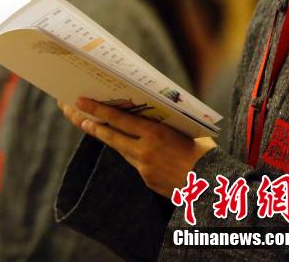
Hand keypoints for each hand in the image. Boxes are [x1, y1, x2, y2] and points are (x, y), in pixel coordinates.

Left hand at [58, 97, 215, 196]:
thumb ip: (161, 123)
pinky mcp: (147, 180)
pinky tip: (131, 147)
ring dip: (107, 137)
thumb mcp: (183, 130)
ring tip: (92, 126)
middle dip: (91, 124)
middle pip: (111, 136)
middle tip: (75, 113)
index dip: (97, 109)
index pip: (119, 119)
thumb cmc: (204, 152)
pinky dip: (132, 154)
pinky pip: (135, 163)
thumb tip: (144, 111)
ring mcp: (144, 168)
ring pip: (121, 149)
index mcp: (156, 134)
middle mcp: (145, 151)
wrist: (214, 186)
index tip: (79, 101)